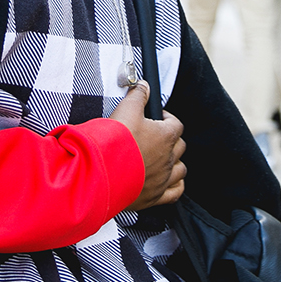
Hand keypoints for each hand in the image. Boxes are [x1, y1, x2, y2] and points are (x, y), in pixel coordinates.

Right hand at [110, 84, 185, 207]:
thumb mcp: (126, 109)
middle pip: (180, 146)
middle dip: (171, 140)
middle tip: (155, 136)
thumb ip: (137, 95)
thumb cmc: (114, 141)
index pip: (176, 124)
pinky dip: (174, 186)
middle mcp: (168, 158)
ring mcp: (163, 179)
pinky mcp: (155, 196)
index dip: (167, 119)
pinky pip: (175, 192)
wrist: (100, 171)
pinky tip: (167, 182)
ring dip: (173, 163)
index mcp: (166, 136)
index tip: (157, 118)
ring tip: (160, 159)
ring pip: (180, 170)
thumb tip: (144, 85)